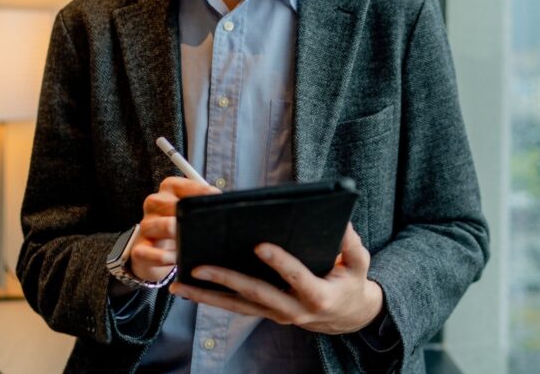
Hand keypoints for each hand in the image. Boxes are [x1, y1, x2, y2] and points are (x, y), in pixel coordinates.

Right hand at [130, 176, 219, 282]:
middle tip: (203, 228)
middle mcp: (155, 202)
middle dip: (191, 219)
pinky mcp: (139, 248)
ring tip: (190, 246)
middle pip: (174, 205)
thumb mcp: (191, 210)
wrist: (155, 250)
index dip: (205, 194)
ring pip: (165, 226)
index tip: (218, 201)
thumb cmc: (180, 224)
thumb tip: (224, 203)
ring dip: (180, 238)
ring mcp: (146, 225)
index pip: (189, 185)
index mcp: (170, 188)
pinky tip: (175, 259)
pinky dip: (165, 258)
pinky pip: (151, 253)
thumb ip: (204, 204)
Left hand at [168, 223, 383, 334]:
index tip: (260, 245)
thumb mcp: (360, 264)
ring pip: (237, 306)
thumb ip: (351, 245)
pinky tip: (187, 287)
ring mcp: (275, 314)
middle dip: (227, 280)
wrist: (347, 317)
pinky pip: (235, 307)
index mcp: (317, 295)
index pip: (295, 277)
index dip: (279, 262)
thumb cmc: (351, 283)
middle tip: (201, 266)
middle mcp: (292, 310)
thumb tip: (342, 222)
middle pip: (256, 294)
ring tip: (179, 284)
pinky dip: (210, 298)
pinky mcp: (265, 312)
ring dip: (206, 296)